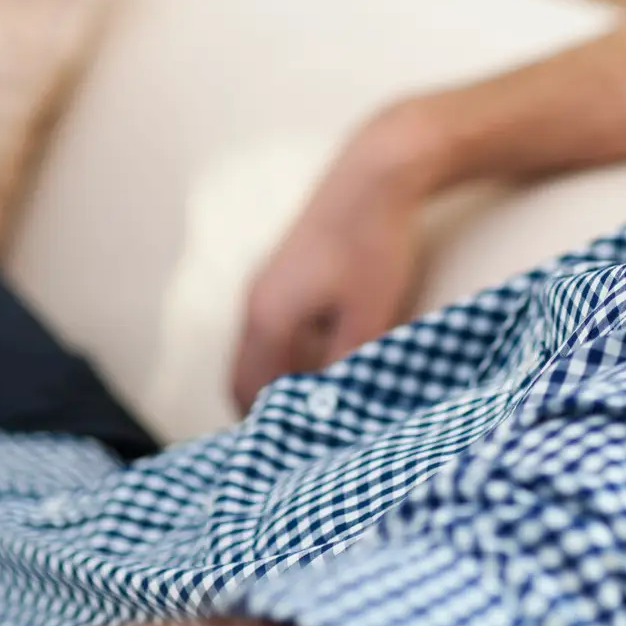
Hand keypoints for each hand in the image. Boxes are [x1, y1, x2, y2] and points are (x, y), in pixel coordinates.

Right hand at [232, 106, 440, 411]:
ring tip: (332, 404)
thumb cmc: (375, 243)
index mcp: (266, 317)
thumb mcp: (369, 318)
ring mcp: (270, 283)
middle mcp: (256, 301)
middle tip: (314, 439)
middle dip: (274, 410)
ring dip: (290, 380)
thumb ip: (347, 370)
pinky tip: (341, 359)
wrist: (379, 169)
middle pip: (249, 376)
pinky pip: (284, 329)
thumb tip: (337, 416)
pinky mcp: (291, 271)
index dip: (265, 431)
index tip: (294, 456)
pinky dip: (301, 354)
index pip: (245, 395)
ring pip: (268, 352)